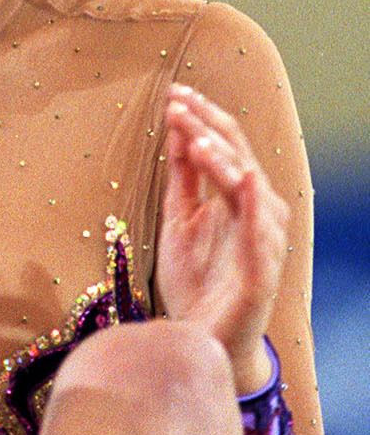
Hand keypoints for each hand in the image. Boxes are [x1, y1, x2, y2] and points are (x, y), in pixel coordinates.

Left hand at [154, 84, 289, 387]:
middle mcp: (258, 216)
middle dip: (209, 128)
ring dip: (226, 161)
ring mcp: (263, 243)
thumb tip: (178, 132)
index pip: (225, 148)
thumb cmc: (195, 282)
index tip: (172, 93)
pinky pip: (261, 235)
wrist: (198, 341)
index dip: (201, 119)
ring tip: (198, 137)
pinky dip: (255, 206)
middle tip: (180, 102)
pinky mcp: (262, 274)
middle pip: (239, 159)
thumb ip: (182, 180)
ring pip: (251, 191)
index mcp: (239, 201)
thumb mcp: (179, 221)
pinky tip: (249, 180)